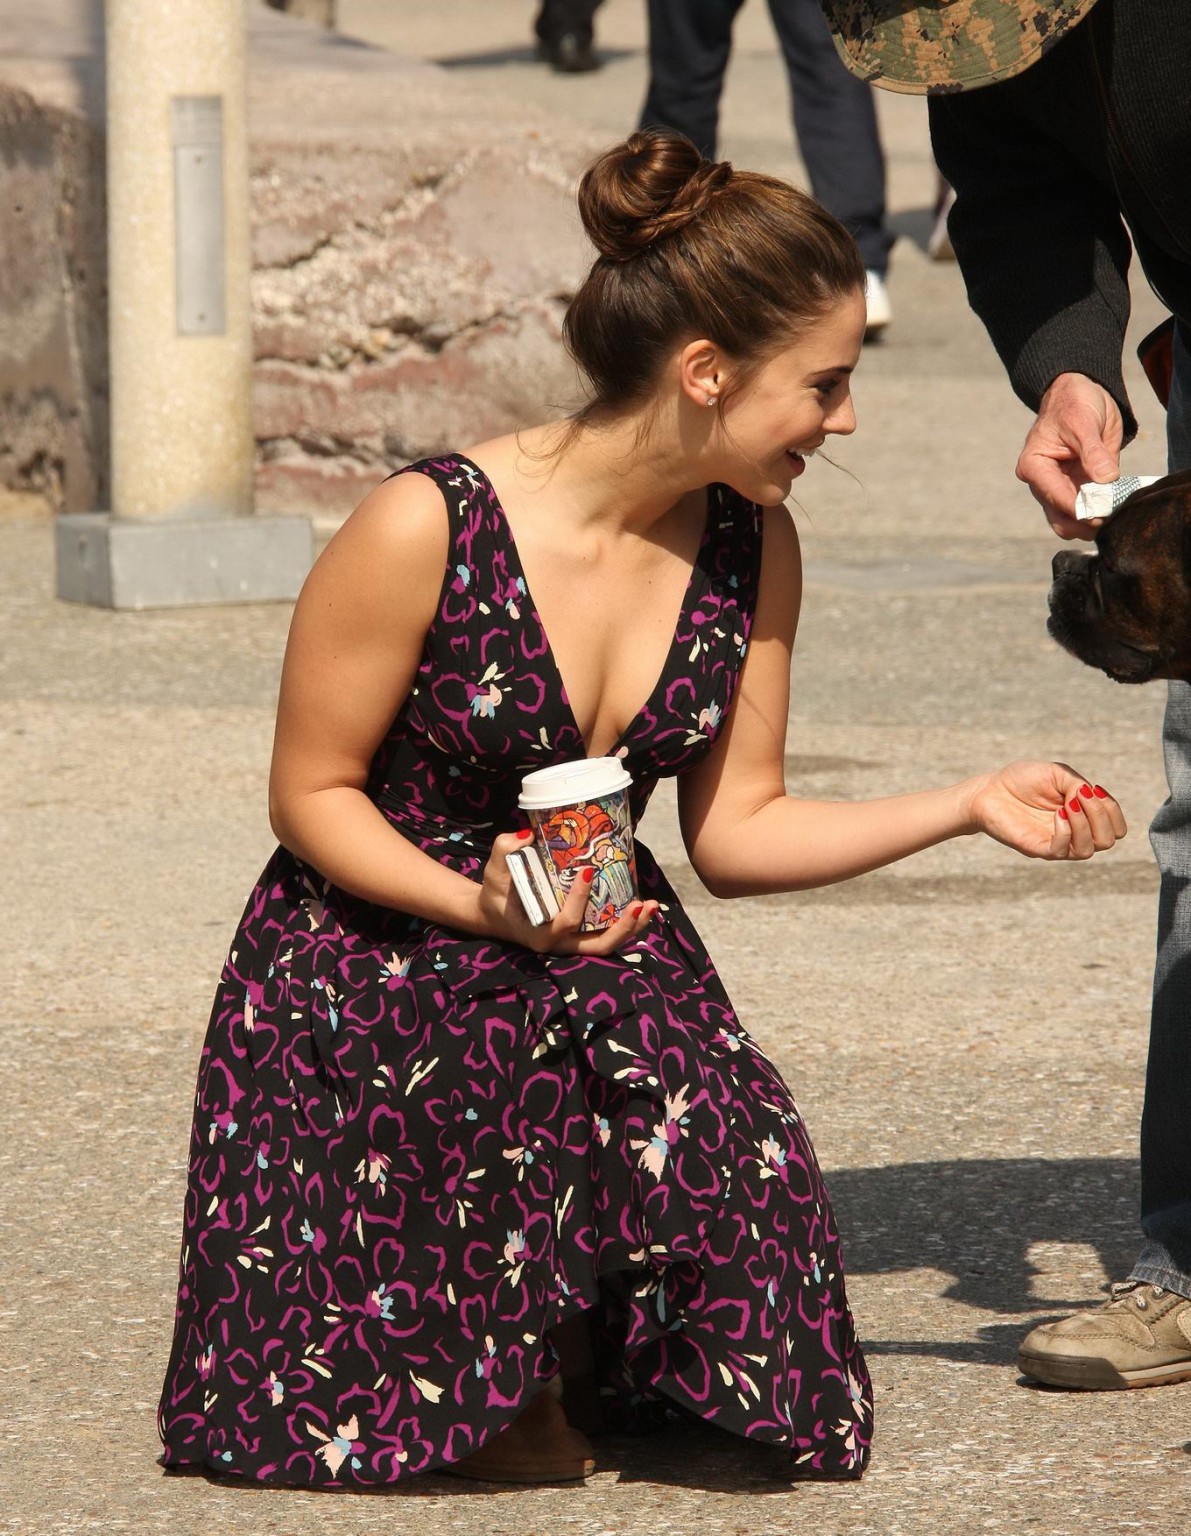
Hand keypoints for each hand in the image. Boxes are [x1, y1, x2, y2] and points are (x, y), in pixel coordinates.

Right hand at [475, 831, 657, 954]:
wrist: (495, 912)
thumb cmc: (496, 891)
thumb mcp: (494, 870)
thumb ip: (505, 850)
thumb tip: (527, 835)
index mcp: (537, 933)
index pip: (564, 923)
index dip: (578, 901)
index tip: (587, 872)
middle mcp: (558, 944)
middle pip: (597, 946)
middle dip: (622, 927)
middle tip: (640, 904)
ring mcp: (571, 943)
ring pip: (607, 945)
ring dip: (633, 928)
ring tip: (652, 905)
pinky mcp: (580, 936)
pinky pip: (607, 935)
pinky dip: (627, 924)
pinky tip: (644, 906)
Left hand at [965, 762, 1126, 860]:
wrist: (989, 790)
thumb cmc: (1022, 780)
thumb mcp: (1058, 773)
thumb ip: (1079, 785)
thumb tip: (1089, 799)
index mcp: (1083, 817)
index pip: (1116, 827)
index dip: (1113, 810)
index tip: (1095, 789)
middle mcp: (1074, 834)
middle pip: (1108, 840)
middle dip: (1101, 815)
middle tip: (1080, 795)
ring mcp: (1056, 843)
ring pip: (1089, 850)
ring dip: (1084, 824)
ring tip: (1066, 804)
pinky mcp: (1038, 848)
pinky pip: (1062, 851)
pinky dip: (1066, 832)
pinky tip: (1057, 814)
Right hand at [1016, 373, 1123, 539]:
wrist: (1081, 395)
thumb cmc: (1073, 403)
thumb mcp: (1083, 422)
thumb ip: (1093, 452)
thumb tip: (1106, 479)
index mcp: (1034, 466)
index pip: (1056, 497)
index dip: (1081, 509)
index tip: (1105, 512)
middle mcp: (1043, 483)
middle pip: (1061, 519)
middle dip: (1086, 523)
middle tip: (1113, 518)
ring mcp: (1061, 489)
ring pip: (1074, 522)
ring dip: (1095, 522)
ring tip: (1118, 513)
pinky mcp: (1079, 490)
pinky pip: (1090, 510)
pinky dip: (1104, 512)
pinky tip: (1119, 506)